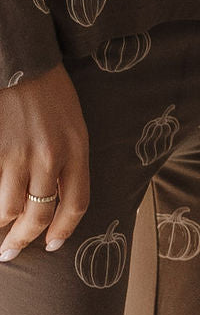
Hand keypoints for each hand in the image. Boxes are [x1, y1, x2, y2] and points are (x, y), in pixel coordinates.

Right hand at [0, 63, 89, 260]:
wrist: (23, 62)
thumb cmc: (50, 92)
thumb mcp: (73, 125)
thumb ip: (68, 161)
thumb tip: (54, 200)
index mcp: (76, 149)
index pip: (76, 205)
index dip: (64, 232)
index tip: (52, 246)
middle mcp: (49, 156)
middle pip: (38, 215)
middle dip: (23, 240)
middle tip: (11, 252)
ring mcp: (16, 154)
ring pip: (6, 209)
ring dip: (0, 228)